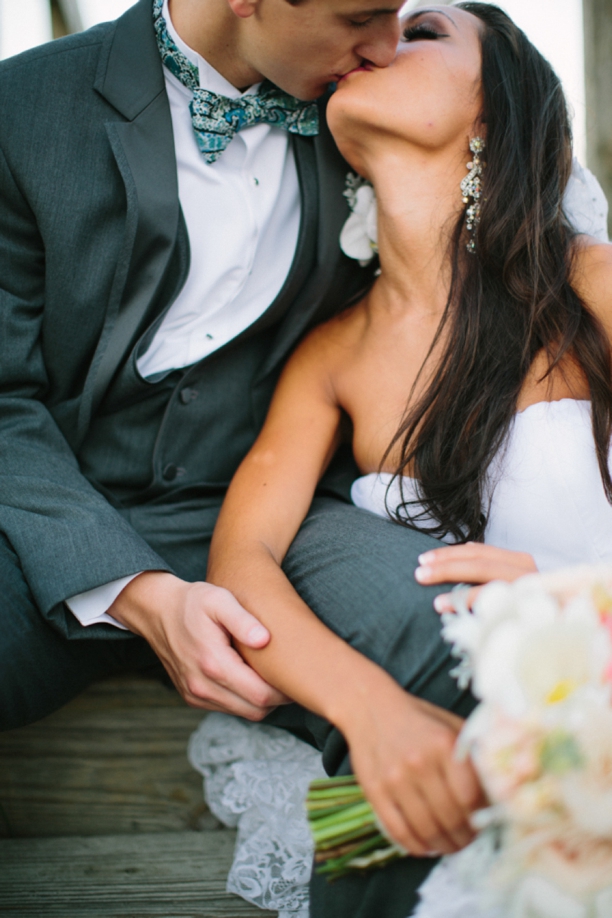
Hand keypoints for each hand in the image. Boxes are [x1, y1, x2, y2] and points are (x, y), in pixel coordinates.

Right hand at [110, 571, 289, 718]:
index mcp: (213, 663)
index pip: (261, 695)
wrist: (157, 611)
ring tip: (272, 675)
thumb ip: (242, 620)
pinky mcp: (192, 697)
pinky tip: (250, 676)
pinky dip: (243, 699)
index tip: (299, 676)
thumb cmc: (193, 602)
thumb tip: (265, 640)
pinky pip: (227, 708)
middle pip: (256, 710)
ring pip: (243, 712)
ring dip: (261, 700)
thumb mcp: (219, 599)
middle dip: (277, 698)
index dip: (285, 692)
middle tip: (291, 676)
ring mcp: (195, 694)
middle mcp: (202, 686)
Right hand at [339, 680, 485, 856]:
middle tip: (468, 840)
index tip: (483, 824)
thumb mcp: (451, 725)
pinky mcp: (375, 791)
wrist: (371, 706)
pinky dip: (415, 846)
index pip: (469, 797)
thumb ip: (474, 754)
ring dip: (443, 846)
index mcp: (443, 744)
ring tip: (449, 845)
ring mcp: (395, 779)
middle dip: (464, 837)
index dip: (480, 818)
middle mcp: (419, 762)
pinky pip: (398, 831)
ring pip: (426, 830)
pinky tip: (425, 845)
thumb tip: (497, 791)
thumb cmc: (417, 719)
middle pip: (450, 818)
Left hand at [414, 542, 536, 612]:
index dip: (450, 553)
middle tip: (419, 570)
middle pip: (480, 561)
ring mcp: (530, 588)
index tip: (425, 558)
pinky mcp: (531, 606)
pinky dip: (467, 601)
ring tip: (429, 589)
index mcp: (520, 562)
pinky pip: (494, 601)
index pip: (480, 552)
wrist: (569, 634)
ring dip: (453, 577)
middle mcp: (528, 571)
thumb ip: (492, 572)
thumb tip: (464, 553)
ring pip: (487, 576)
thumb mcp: (514, 585)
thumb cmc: (534, 609)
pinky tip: (445, 606)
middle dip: (446, 564)